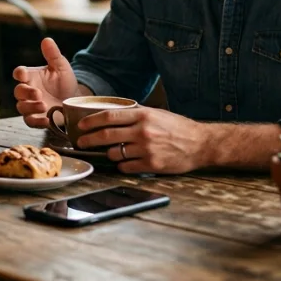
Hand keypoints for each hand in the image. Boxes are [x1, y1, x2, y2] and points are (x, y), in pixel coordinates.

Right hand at [13, 38, 81, 128]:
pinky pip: (30, 121)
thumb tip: (47, 40)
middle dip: (26, 93)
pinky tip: (46, 119)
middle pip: (18, 92)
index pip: (19, 73)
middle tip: (38, 94)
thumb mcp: (61, 67)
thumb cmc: (65, 82)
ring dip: (30, 107)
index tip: (23, 74)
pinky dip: (36, 121)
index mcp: (31, 76)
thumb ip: (53, 54)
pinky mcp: (37, 119)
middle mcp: (28, 91)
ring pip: (22, 107)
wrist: (75, 100)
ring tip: (44, 105)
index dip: (19, 73)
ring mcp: (31, 106)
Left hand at [74, 106, 211, 174]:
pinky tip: (126, 162)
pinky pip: (126, 166)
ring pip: (114, 153)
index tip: (81, 126)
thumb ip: (136, 114)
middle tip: (81, 143)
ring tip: (111, 152)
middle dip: (89, 140)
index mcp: (143, 114)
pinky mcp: (151, 164)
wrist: (200, 143)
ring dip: (109, 154)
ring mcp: (146, 148)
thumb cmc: (178, 127)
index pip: (109, 116)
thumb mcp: (157, 113)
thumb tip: (113, 114)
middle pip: (106, 135)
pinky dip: (122, 165)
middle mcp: (142, 130)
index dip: (91, 121)